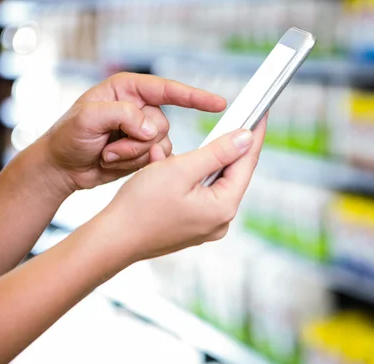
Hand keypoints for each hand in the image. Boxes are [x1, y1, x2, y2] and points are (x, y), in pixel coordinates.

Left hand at [38, 72, 226, 194]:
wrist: (62, 167)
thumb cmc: (67, 137)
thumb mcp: (88, 119)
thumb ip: (122, 115)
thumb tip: (151, 129)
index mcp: (127, 89)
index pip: (167, 89)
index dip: (194, 96)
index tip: (218, 103)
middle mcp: (138, 107)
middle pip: (163, 123)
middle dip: (138, 140)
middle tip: (110, 147)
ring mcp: (141, 131)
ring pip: (161, 144)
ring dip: (134, 154)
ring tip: (108, 155)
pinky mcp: (143, 151)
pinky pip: (157, 159)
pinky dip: (137, 164)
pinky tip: (114, 162)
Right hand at [98, 115, 267, 265]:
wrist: (112, 240)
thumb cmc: (141, 206)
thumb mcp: (180, 169)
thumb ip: (217, 152)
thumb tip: (246, 138)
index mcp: (223, 208)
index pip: (247, 163)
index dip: (253, 135)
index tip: (260, 114)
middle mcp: (220, 221)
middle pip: (229, 173)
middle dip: (215, 149)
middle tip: (219, 123)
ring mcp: (207, 226)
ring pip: (209, 181)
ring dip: (193, 162)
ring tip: (168, 157)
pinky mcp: (192, 226)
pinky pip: (196, 193)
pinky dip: (184, 177)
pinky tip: (162, 169)